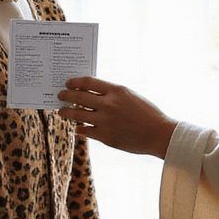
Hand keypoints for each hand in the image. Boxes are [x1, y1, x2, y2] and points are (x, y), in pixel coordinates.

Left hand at [58, 77, 176, 156]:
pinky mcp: (105, 137)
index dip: (74, 82)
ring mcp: (105, 121)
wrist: (158, 134)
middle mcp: (108, 104)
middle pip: (78, 96)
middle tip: (60, 96)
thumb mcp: (130, 96)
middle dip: (66, 95)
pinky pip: (85, 131)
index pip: (87, 82)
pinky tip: (77, 127)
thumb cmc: (146, 113)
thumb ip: (111, 94)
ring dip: (66, 113)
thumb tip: (89, 94)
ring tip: (62, 112)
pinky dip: (79, 128)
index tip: (68, 83)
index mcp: (116, 90)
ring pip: (77, 115)